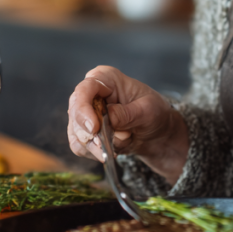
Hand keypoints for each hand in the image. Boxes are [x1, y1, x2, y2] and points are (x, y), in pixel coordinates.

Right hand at [67, 65, 188, 184]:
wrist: (157, 133)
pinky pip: (81, 146)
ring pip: (77, 133)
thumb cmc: (154, 112)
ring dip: (99, 145)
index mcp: (106, 79)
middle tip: (108, 145)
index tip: (94, 128)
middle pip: (76, 113)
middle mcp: (91, 94)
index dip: (84, 109)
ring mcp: (85, 114)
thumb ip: (128, 113)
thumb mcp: (148, 110)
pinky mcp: (84, 132)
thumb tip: (109, 117)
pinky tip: (113, 149)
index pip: (84, 90)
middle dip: (91, 133)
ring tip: (122, 141)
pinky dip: (97, 152)